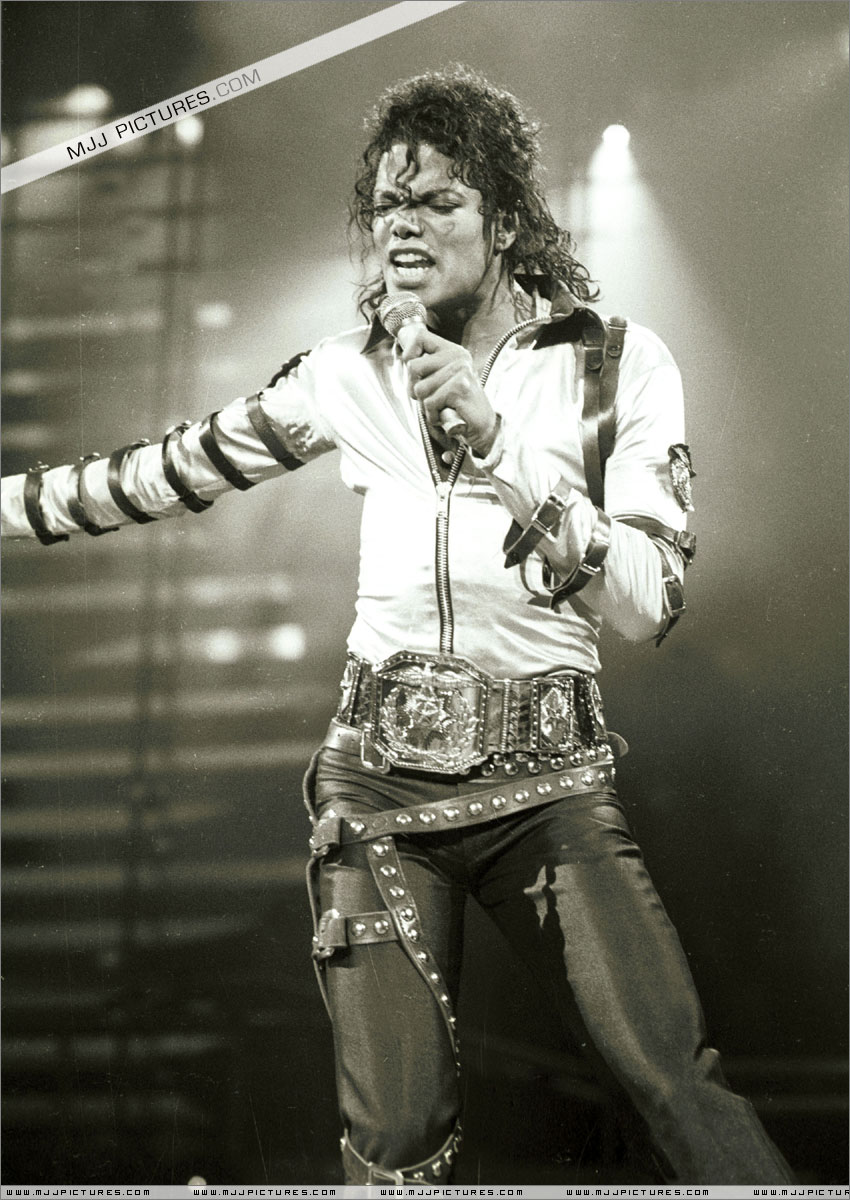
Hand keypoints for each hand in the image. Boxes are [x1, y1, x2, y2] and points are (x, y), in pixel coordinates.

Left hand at [400, 327, 497, 456]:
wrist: (482, 427)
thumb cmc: (456, 405)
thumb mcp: (439, 381)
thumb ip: (425, 367)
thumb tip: (405, 359)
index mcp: (453, 351)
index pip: (420, 337)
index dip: (409, 354)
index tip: (416, 373)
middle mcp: (458, 357)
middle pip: (413, 367)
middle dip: (414, 389)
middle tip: (431, 398)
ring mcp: (460, 371)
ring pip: (419, 389)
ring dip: (426, 406)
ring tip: (442, 408)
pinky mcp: (459, 388)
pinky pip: (429, 403)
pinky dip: (433, 416)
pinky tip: (446, 416)